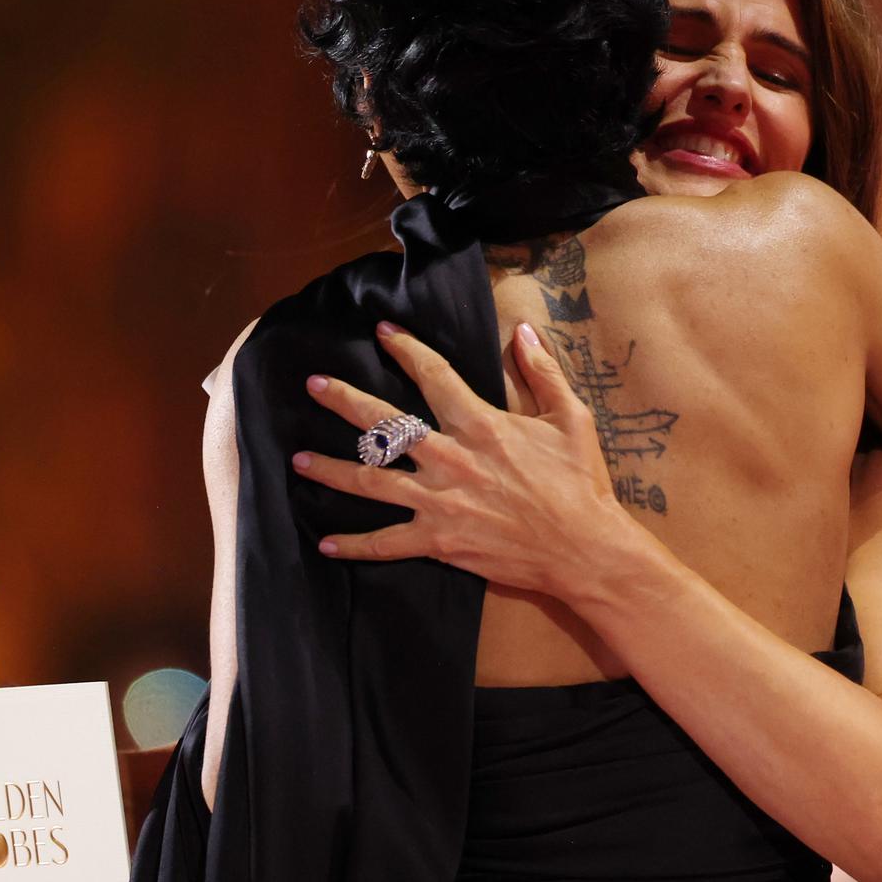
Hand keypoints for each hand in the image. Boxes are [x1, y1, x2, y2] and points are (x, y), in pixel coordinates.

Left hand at [289, 321, 631, 598]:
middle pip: (385, 425)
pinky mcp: (440, 542)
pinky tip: (325, 542)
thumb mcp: (571, 419)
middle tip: (314, 385)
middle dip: (345, 402)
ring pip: (372, 482)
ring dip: (330, 470)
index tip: (381, 332)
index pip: (433, 376)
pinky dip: (354, 546)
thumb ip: (543, 373)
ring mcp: (440, 503)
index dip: (405, 350)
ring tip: (297, 459)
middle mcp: (451, 459)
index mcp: (481, 424)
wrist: (584, 549)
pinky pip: (387, 544)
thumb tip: (523, 332)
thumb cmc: (580, 483)